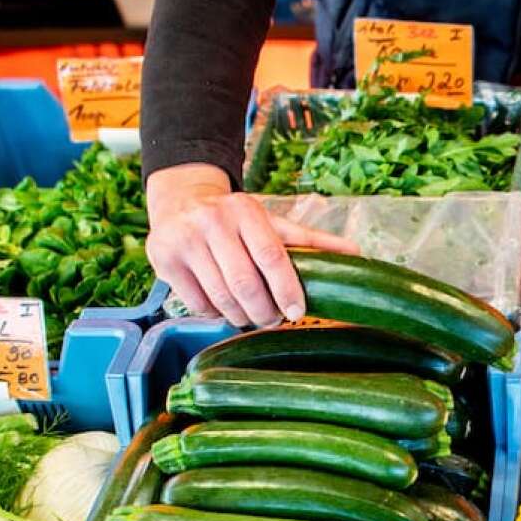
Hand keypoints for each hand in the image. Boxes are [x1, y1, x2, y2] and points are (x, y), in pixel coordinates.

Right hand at [145, 163, 355, 326]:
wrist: (181, 201)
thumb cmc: (236, 218)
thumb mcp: (272, 223)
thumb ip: (310, 241)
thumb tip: (356, 253)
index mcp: (245, 210)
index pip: (271, 256)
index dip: (287, 289)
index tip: (297, 312)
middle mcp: (212, 221)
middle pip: (244, 283)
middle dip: (264, 311)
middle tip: (274, 319)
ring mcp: (184, 240)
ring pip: (221, 298)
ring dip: (241, 316)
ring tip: (252, 315)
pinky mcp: (163, 259)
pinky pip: (198, 304)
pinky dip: (215, 313)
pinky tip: (223, 306)